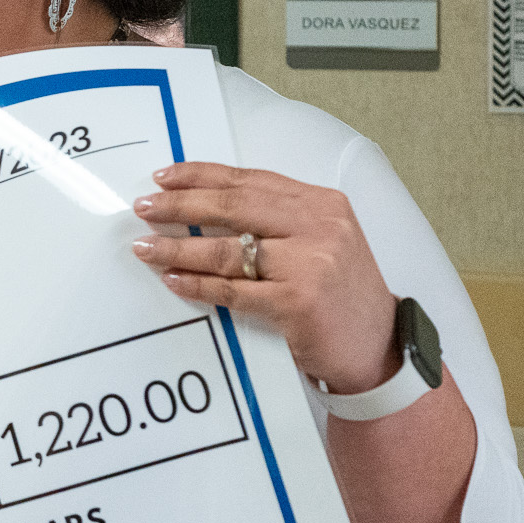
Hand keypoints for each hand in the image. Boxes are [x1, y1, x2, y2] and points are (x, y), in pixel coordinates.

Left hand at [129, 162, 399, 393]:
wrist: (379, 346)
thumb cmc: (341, 294)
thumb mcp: (321, 241)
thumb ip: (277, 220)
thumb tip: (205, 206)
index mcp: (321, 204)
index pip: (249, 180)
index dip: (201, 176)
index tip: (164, 177)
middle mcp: (319, 226)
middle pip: (232, 206)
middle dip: (180, 205)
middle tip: (145, 208)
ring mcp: (310, 264)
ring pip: (226, 249)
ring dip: (178, 248)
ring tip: (146, 247)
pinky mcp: (298, 302)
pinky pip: (233, 291)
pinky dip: (198, 285)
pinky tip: (174, 281)